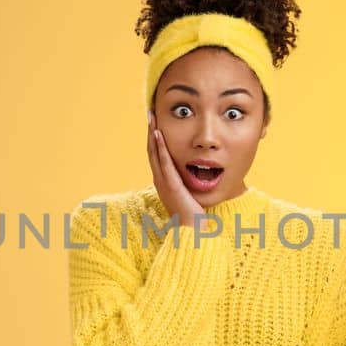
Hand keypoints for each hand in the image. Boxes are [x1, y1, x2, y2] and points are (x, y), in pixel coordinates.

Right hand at [146, 111, 204, 227]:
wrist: (192, 232)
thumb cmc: (194, 216)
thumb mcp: (189, 195)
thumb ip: (188, 184)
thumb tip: (195, 174)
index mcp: (163, 181)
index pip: (156, 155)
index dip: (154, 138)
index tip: (155, 122)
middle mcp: (160, 180)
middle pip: (151, 150)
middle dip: (150, 131)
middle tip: (149, 113)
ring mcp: (163, 182)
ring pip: (154, 153)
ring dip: (152, 134)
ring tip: (151, 118)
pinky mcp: (171, 185)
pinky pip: (164, 163)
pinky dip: (160, 148)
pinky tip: (158, 135)